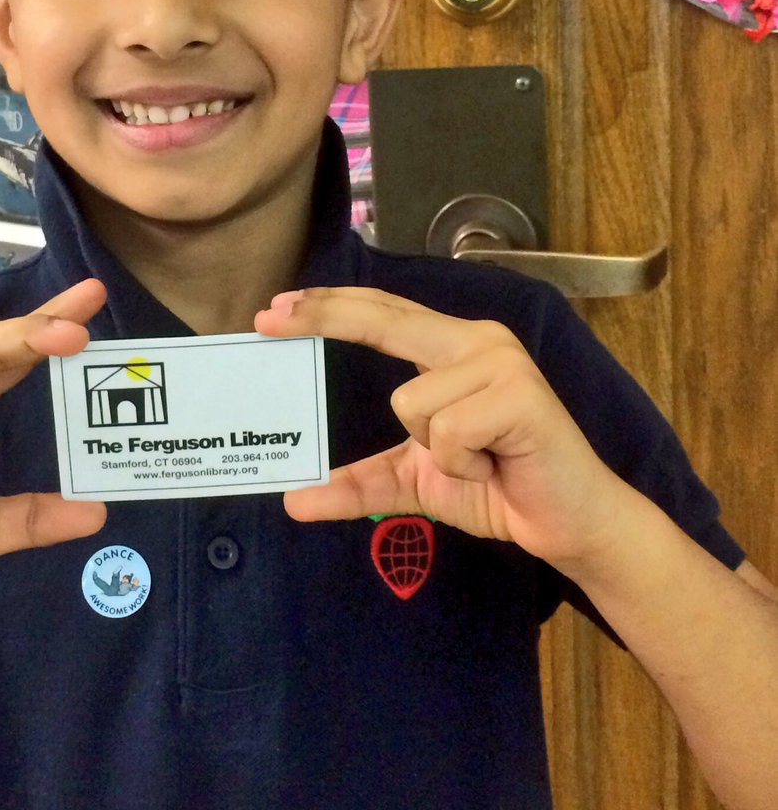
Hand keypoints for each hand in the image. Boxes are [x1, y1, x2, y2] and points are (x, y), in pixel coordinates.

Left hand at [254, 286, 619, 571]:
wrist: (567, 524)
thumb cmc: (497, 487)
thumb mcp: (414, 482)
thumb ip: (359, 484)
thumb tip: (294, 501)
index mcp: (453, 348)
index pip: (381, 314)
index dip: (328, 308)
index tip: (274, 309)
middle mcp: (476, 341)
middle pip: (384, 317)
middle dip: (323, 315)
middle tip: (264, 318)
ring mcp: (500, 363)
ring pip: (409, 402)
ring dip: (434, 450)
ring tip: (478, 459)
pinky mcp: (519, 396)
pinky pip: (446, 431)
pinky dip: (461, 462)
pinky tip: (495, 465)